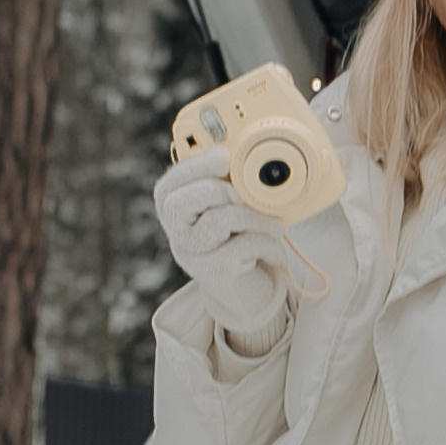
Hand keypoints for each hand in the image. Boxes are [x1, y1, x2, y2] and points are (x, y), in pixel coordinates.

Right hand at [155, 150, 292, 345]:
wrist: (250, 290)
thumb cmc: (242, 237)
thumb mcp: (234, 205)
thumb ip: (231, 182)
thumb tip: (248, 154)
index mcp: (174, 209)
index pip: (169, 185)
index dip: (195, 167)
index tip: (225, 156)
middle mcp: (176, 233)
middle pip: (181, 203)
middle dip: (220, 190)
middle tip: (248, 195)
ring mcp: (192, 256)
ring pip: (219, 221)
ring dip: (257, 217)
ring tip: (276, 225)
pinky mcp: (216, 274)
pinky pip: (244, 246)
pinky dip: (269, 244)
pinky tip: (275, 251)